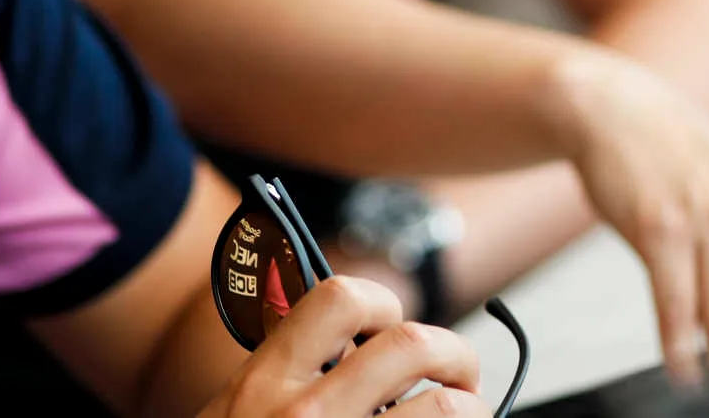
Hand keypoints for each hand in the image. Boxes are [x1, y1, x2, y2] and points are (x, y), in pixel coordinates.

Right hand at [199, 275, 492, 417]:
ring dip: (470, 409)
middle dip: (455, 353)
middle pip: (412, 345)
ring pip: (445, 407)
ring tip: (464, 416)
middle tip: (458, 374)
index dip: (383, 303)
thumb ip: (287, 377)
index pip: (340, 301)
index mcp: (267, 382)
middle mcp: (307, 414)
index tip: (394, 324)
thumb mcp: (237, 413)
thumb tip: (351, 352)